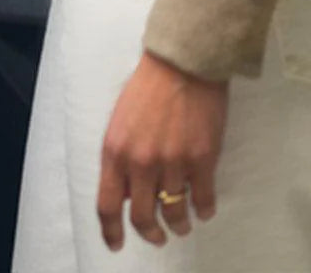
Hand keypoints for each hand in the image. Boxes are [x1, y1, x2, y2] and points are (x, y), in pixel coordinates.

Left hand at [98, 51, 227, 250]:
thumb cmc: (146, 88)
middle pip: (143, 217)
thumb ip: (122, 156)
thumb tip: (128, 190)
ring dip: (179, 224)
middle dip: (150, 234)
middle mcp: (141, 162)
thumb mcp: (120, 122)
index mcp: (115, 150)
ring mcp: (173, 163)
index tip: (116, 244)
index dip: (111, 230)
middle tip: (158, 237)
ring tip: (182, 225)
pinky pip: (203, 200)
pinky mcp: (202, 160)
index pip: (107, 203)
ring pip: (175, 213)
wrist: (180, 65)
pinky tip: (203, 210)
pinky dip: (203, 210)